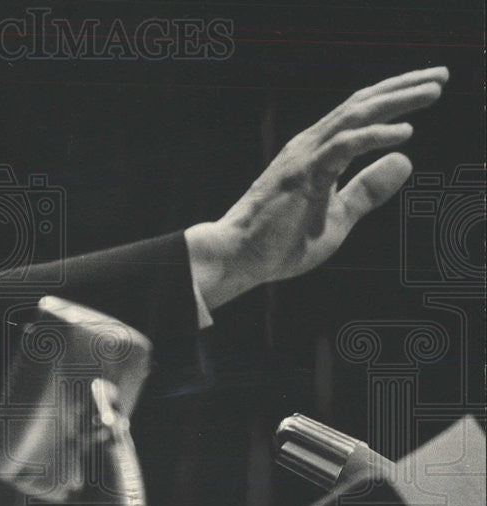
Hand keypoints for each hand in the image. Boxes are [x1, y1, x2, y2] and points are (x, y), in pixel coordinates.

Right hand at [186, 66, 448, 310]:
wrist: (236, 258)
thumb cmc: (278, 243)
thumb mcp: (337, 217)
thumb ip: (367, 191)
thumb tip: (405, 161)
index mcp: (315, 154)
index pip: (358, 115)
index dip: (394, 98)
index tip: (427, 88)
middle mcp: (309, 146)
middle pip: (360, 105)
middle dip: (402, 88)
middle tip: (441, 76)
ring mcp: (304, 158)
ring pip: (354, 117)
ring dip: (396, 102)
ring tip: (432, 92)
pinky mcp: (302, 176)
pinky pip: (343, 147)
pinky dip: (375, 136)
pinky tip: (404, 133)